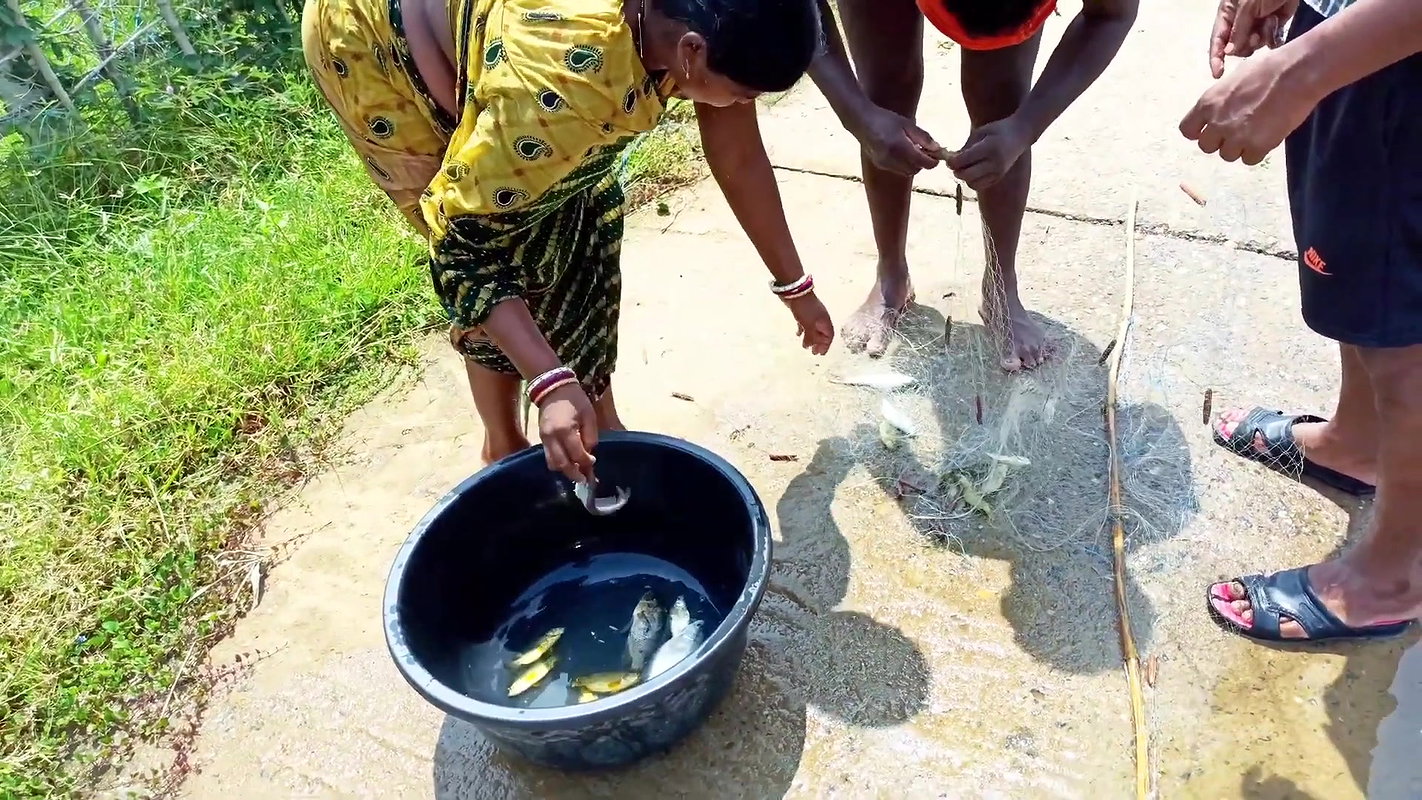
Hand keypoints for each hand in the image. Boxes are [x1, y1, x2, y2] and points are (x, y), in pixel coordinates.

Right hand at [537, 382, 598, 481]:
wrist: (553, 387)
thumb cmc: (575, 399)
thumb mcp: (589, 416)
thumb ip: (590, 437)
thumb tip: (589, 454)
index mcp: (565, 430)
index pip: (576, 455)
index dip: (586, 463)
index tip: (593, 463)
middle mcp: (552, 437)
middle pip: (562, 464)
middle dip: (574, 474)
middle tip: (585, 479)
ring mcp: (543, 439)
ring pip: (552, 463)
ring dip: (564, 470)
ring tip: (576, 470)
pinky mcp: (541, 438)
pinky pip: (548, 456)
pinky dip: (558, 462)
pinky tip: (568, 461)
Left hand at [786, 294, 833, 355]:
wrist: (795, 291)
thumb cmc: (805, 309)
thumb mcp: (809, 324)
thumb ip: (812, 336)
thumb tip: (813, 345)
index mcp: (824, 321)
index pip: (829, 335)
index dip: (826, 345)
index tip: (821, 353)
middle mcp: (820, 319)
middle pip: (821, 334)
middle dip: (819, 343)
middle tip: (814, 353)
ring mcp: (811, 315)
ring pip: (813, 330)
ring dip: (810, 338)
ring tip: (805, 346)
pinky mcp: (803, 313)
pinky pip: (805, 325)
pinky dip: (803, 331)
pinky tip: (798, 335)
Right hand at [849, 103, 942, 176]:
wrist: (861, 121)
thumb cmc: (886, 119)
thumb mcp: (907, 124)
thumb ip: (923, 137)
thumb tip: (937, 148)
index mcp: (900, 147)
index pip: (923, 162)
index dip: (933, 161)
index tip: (937, 156)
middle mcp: (892, 158)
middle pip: (915, 169)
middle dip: (923, 163)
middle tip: (925, 151)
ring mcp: (884, 163)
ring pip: (906, 172)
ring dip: (913, 164)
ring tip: (913, 150)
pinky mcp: (880, 165)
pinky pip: (897, 169)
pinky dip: (903, 164)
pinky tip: (901, 152)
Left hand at [945, 116, 1031, 191]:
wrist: (1020, 134)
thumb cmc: (997, 130)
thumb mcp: (980, 132)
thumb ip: (965, 147)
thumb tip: (950, 160)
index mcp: (989, 148)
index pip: (963, 161)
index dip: (951, 161)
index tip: (948, 157)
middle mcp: (995, 163)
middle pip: (967, 175)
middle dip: (956, 171)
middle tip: (954, 164)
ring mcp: (998, 172)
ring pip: (972, 183)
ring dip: (964, 177)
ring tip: (964, 167)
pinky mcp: (999, 178)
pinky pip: (979, 186)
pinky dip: (972, 181)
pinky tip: (973, 171)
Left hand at [1180, 47, 1317, 164]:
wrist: (1295, 73)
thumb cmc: (1267, 68)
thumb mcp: (1233, 79)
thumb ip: (1220, 100)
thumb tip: (1219, 111)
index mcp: (1208, 103)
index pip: (1187, 130)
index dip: (1198, 132)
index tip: (1209, 130)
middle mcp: (1217, 123)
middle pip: (1206, 147)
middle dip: (1220, 141)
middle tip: (1237, 131)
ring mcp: (1237, 137)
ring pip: (1227, 155)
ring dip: (1239, 148)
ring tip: (1255, 132)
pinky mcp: (1258, 146)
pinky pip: (1249, 160)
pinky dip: (1257, 152)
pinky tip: (1266, 138)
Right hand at [1209, 0, 1299, 77]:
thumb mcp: (1247, 6)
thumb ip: (1238, 30)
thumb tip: (1229, 53)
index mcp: (1227, 15)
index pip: (1217, 40)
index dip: (1216, 58)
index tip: (1217, 73)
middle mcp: (1239, 23)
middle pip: (1235, 47)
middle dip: (1245, 45)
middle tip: (1255, 35)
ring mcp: (1255, 25)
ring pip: (1252, 46)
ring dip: (1260, 38)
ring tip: (1268, 22)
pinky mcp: (1272, 27)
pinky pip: (1268, 42)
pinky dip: (1272, 36)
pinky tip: (1275, 22)